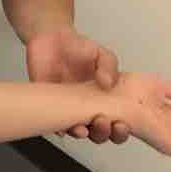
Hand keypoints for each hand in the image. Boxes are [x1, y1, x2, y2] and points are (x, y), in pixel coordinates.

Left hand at [27, 27, 129, 142]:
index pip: (116, 124)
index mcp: (104, 101)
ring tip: (83, 128)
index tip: (122, 124)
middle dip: (103, 133)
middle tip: (103, 122)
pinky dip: (57, 128)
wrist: (52, 37)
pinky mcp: (48, 104)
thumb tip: (108, 83)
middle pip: (98, 134)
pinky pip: (52, 123)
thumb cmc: (79, 48)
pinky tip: (61, 126)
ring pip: (77, 131)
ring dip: (81, 133)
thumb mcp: (101, 54)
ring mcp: (67, 108)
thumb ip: (108, 66)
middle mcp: (86, 109)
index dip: (121, 130)